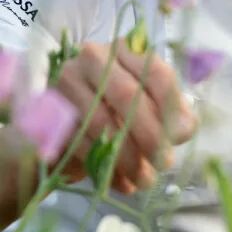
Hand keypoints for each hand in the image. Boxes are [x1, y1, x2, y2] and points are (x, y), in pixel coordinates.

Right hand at [55, 39, 196, 193]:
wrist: (64, 121)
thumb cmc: (118, 108)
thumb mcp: (149, 104)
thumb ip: (173, 113)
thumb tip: (184, 130)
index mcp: (128, 50)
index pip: (158, 73)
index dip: (172, 107)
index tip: (180, 138)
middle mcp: (95, 56)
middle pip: (128, 95)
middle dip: (150, 135)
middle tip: (164, 164)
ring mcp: (66, 80)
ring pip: (102, 121)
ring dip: (127, 157)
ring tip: (144, 180)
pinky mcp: (47, 109)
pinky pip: (79, 140)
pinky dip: (103, 165)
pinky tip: (120, 182)